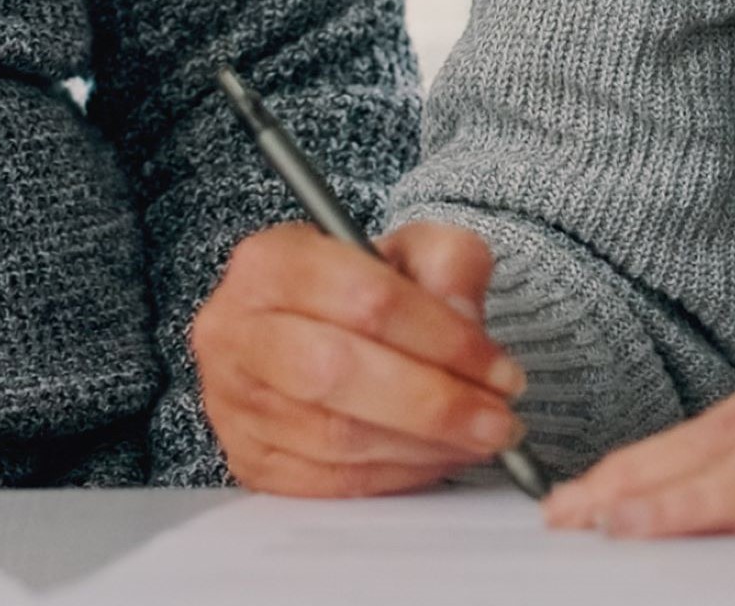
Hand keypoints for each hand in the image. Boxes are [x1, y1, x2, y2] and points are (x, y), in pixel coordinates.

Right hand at [194, 221, 526, 495]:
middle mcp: (234, 330)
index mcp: (270, 262)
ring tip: (477, 439)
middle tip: (498, 420)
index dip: (445, 340)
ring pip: (335, 436)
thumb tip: (464, 320)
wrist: (313, 331)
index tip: (501, 370)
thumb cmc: (364, 294)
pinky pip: (327, 482)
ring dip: (422, 446)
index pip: (366, 299)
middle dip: (435, 403)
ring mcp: (233, 402)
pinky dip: (394, 477)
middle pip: (339, 371)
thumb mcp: (413, 253)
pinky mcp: (249, 460)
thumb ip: (448, 264)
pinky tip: (435, 459)